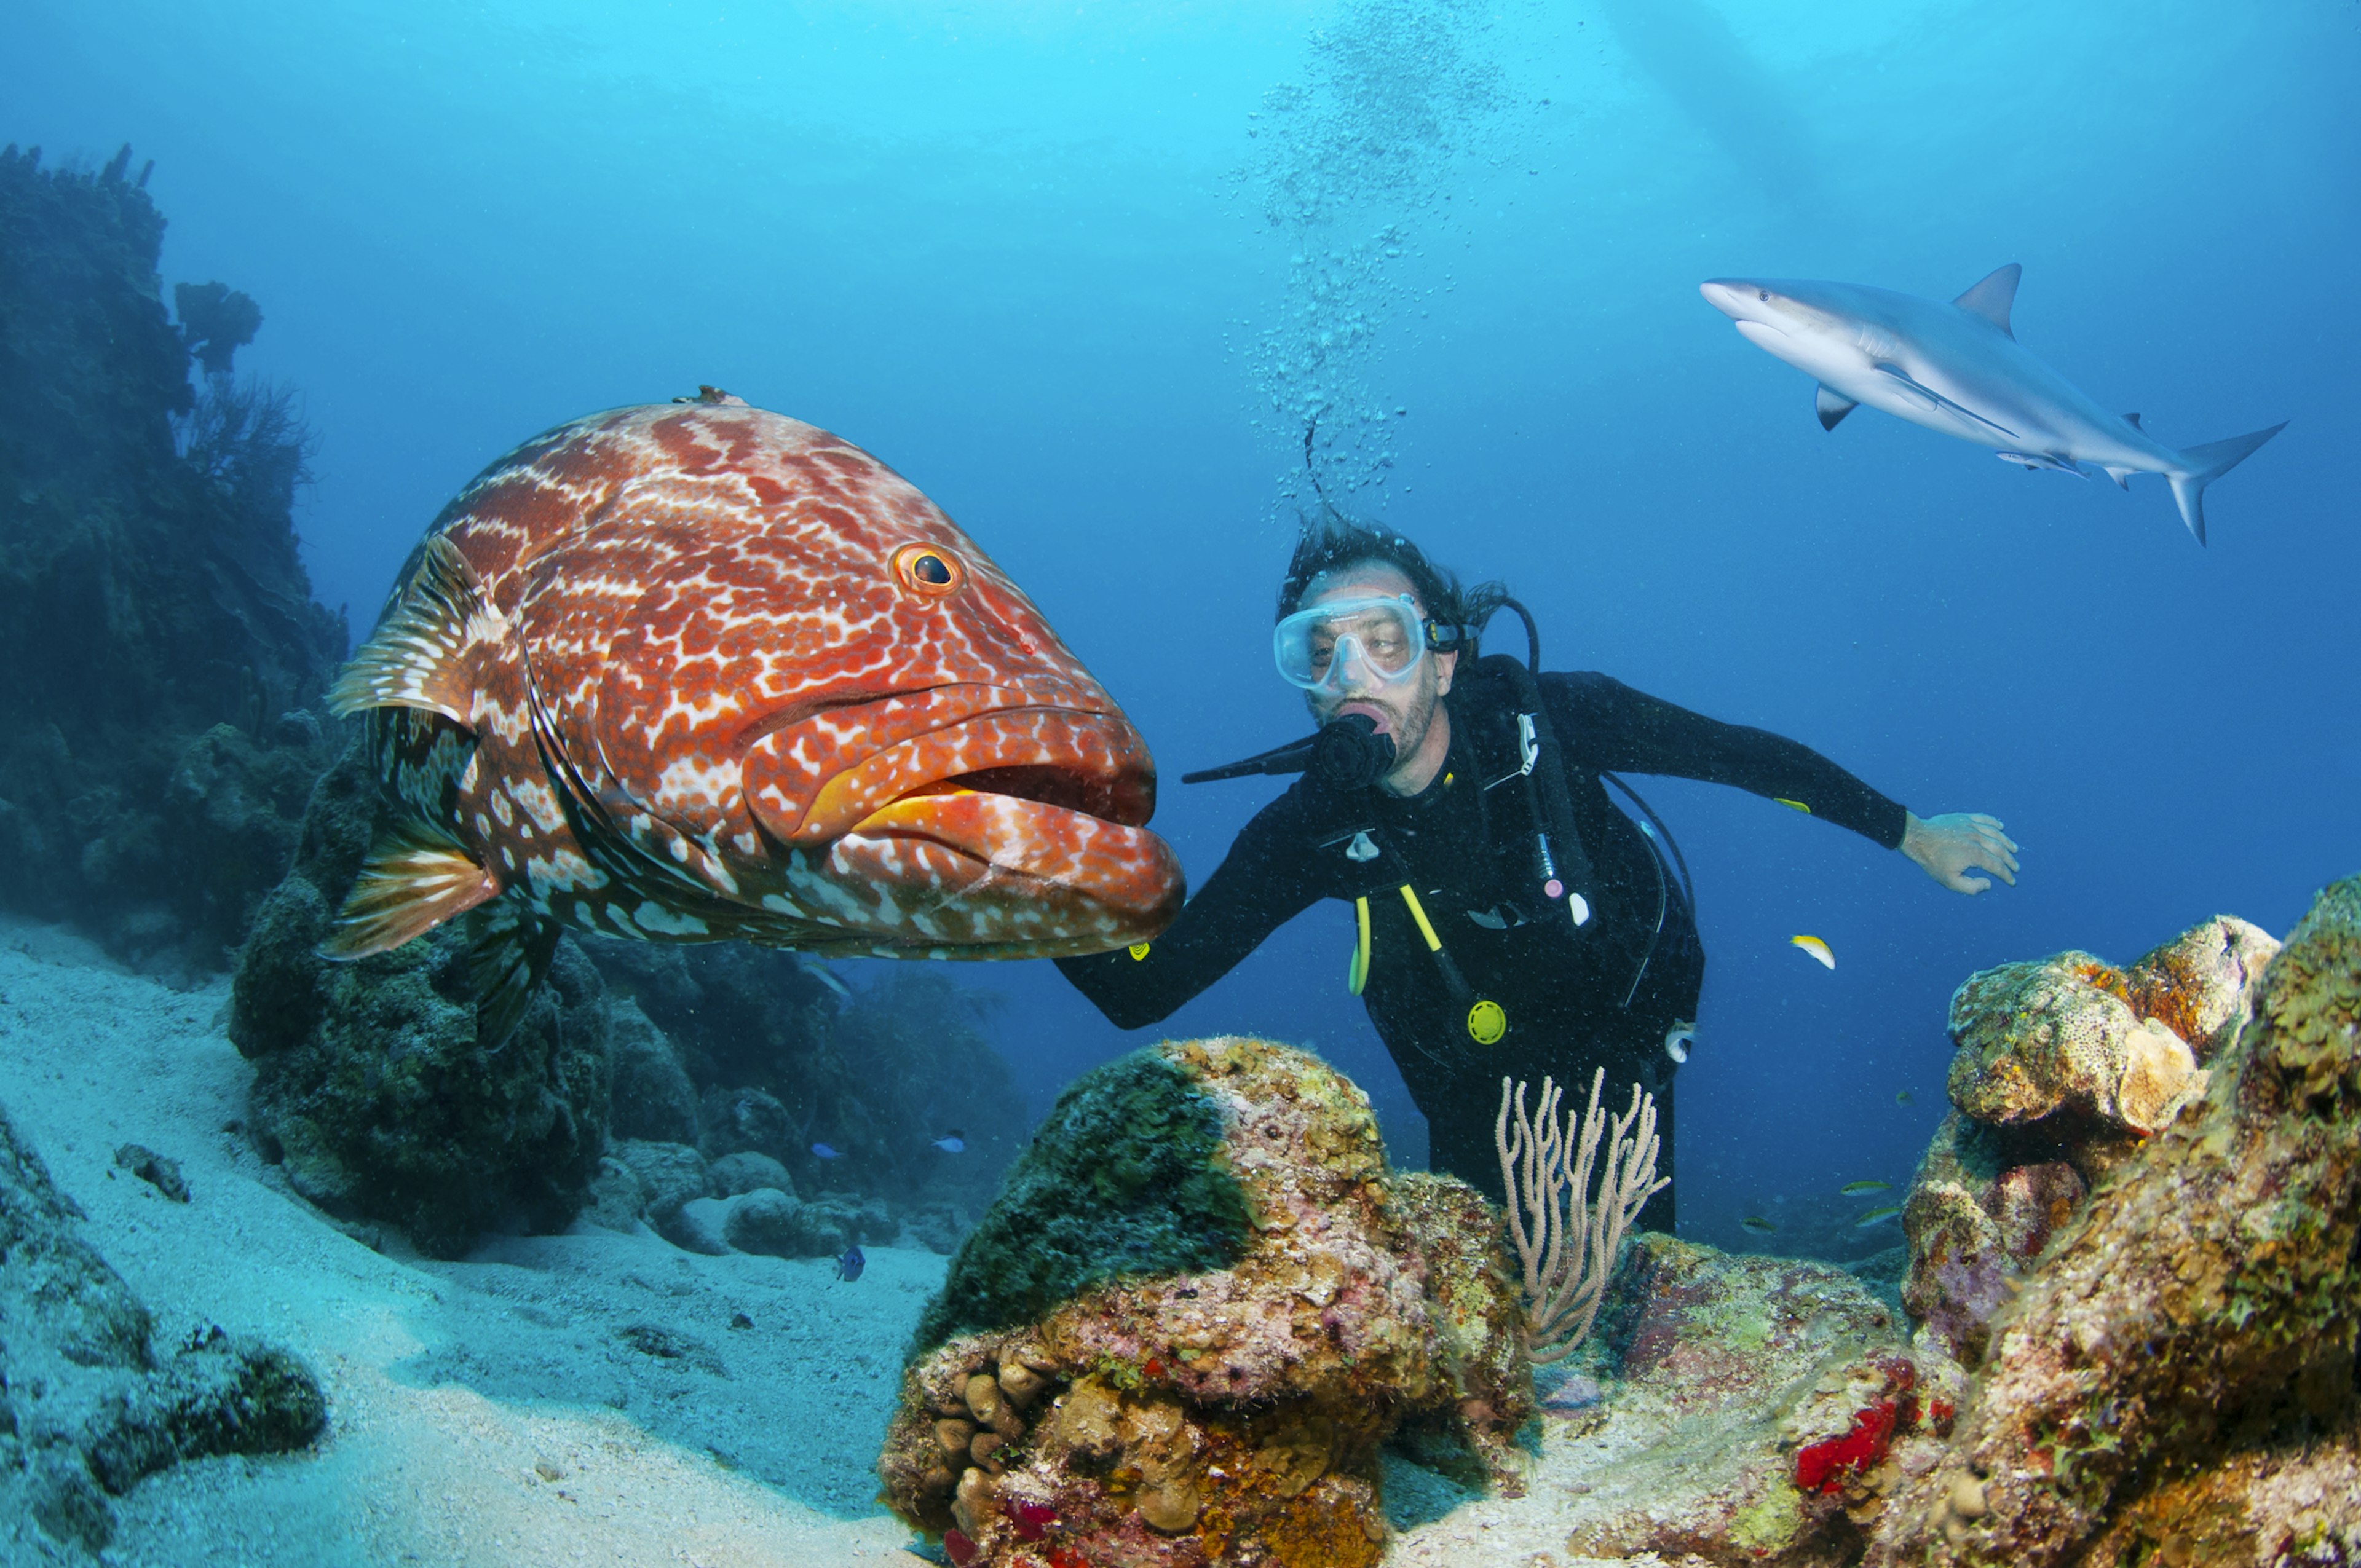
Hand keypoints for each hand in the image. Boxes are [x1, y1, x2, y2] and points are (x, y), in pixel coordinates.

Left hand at [1902, 811, 2018, 894]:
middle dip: (2010, 861)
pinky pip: (1984, 818)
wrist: (1917, 837)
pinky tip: (2001, 826)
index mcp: (1975, 854)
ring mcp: (1971, 826)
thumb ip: (1971, 887)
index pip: (1997, 866)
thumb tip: (1989, 884)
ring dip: (2007, 842)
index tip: (2012, 882)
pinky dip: (1994, 822)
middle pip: (2000, 849)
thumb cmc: (1932, 861)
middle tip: (2016, 868)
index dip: (2006, 876)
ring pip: (1995, 833)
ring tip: (2014, 849)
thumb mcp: (1949, 881)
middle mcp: (1977, 838)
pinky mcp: (1964, 818)